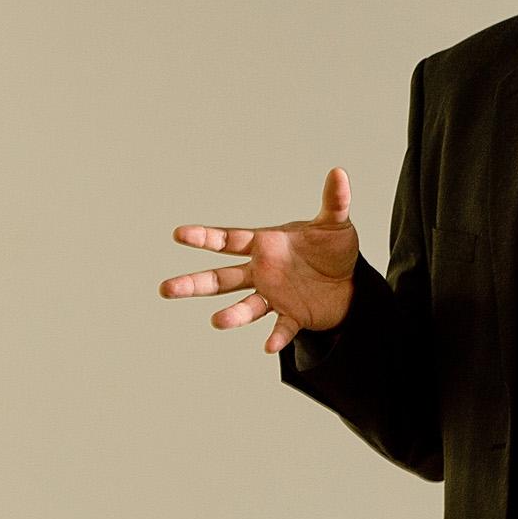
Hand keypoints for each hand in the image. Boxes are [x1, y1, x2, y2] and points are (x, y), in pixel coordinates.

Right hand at [161, 168, 359, 352]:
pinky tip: (268, 346)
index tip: (179, 234)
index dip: (204, 237)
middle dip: (194, 283)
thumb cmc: (333, 250)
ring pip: (245, 306)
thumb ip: (334, 201)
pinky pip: (282, 327)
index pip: (228, 240)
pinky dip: (276, 336)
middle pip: (222, 278)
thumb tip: (339, 172)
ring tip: (217, 321)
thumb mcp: (336, 223)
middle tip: (166, 289)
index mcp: (265, 245)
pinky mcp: (292, 316)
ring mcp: (274, 296)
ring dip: (232, 315)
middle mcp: (262, 272)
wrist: (351, 284)